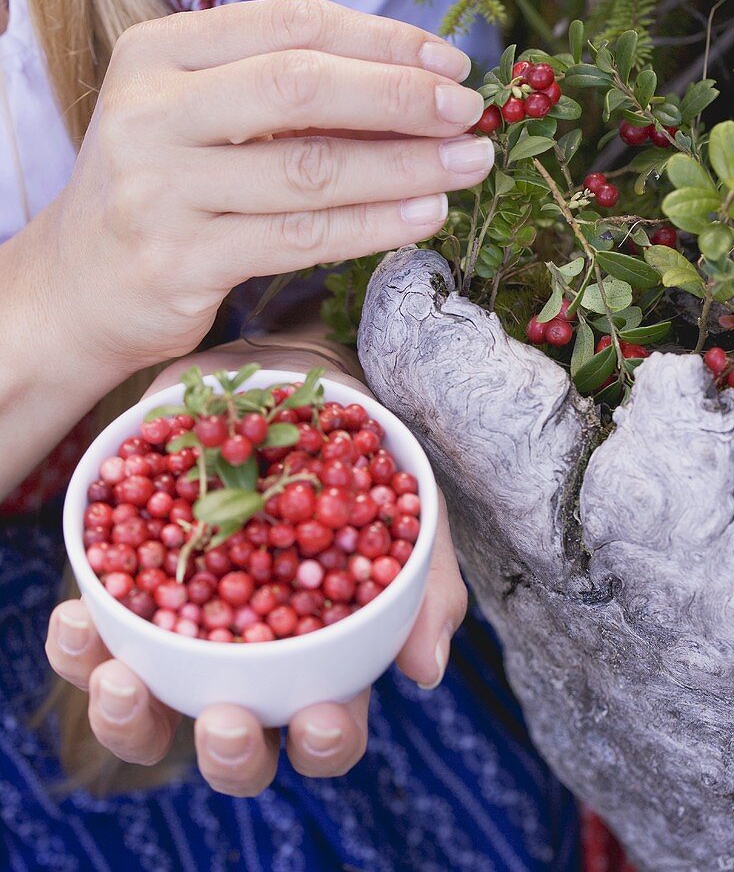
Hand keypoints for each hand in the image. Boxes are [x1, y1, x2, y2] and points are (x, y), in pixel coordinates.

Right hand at [42, 0, 489, 374]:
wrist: (76, 286)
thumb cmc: (160, 190)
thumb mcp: (198, 118)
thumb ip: (280, 94)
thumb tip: (412, 88)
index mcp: (158, 52)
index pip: (290, 23)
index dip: (382, 39)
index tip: (450, 65)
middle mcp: (151, 111)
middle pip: (301, 86)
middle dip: (401, 97)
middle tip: (471, 114)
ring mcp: (160, 189)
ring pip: (310, 168)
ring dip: (405, 166)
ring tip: (468, 166)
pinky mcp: (180, 261)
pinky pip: (300, 237)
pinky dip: (373, 225)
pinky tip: (423, 215)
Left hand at [46, 350, 467, 792]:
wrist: (288, 380)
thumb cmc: (348, 458)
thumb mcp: (399, 506)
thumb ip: (425, 581)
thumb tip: (424, 669)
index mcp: (318, 654)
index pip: (323, 727)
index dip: (322, 740)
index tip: (316, 718)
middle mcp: (245, 660)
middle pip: (233, 745)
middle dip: (228, 751)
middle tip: (226, 720)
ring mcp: (180, 631)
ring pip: (147, 712)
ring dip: (129, 714)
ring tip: (121, 677)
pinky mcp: (125, 590)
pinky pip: (94, 638)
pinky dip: (81, 640)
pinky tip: (79, 612)